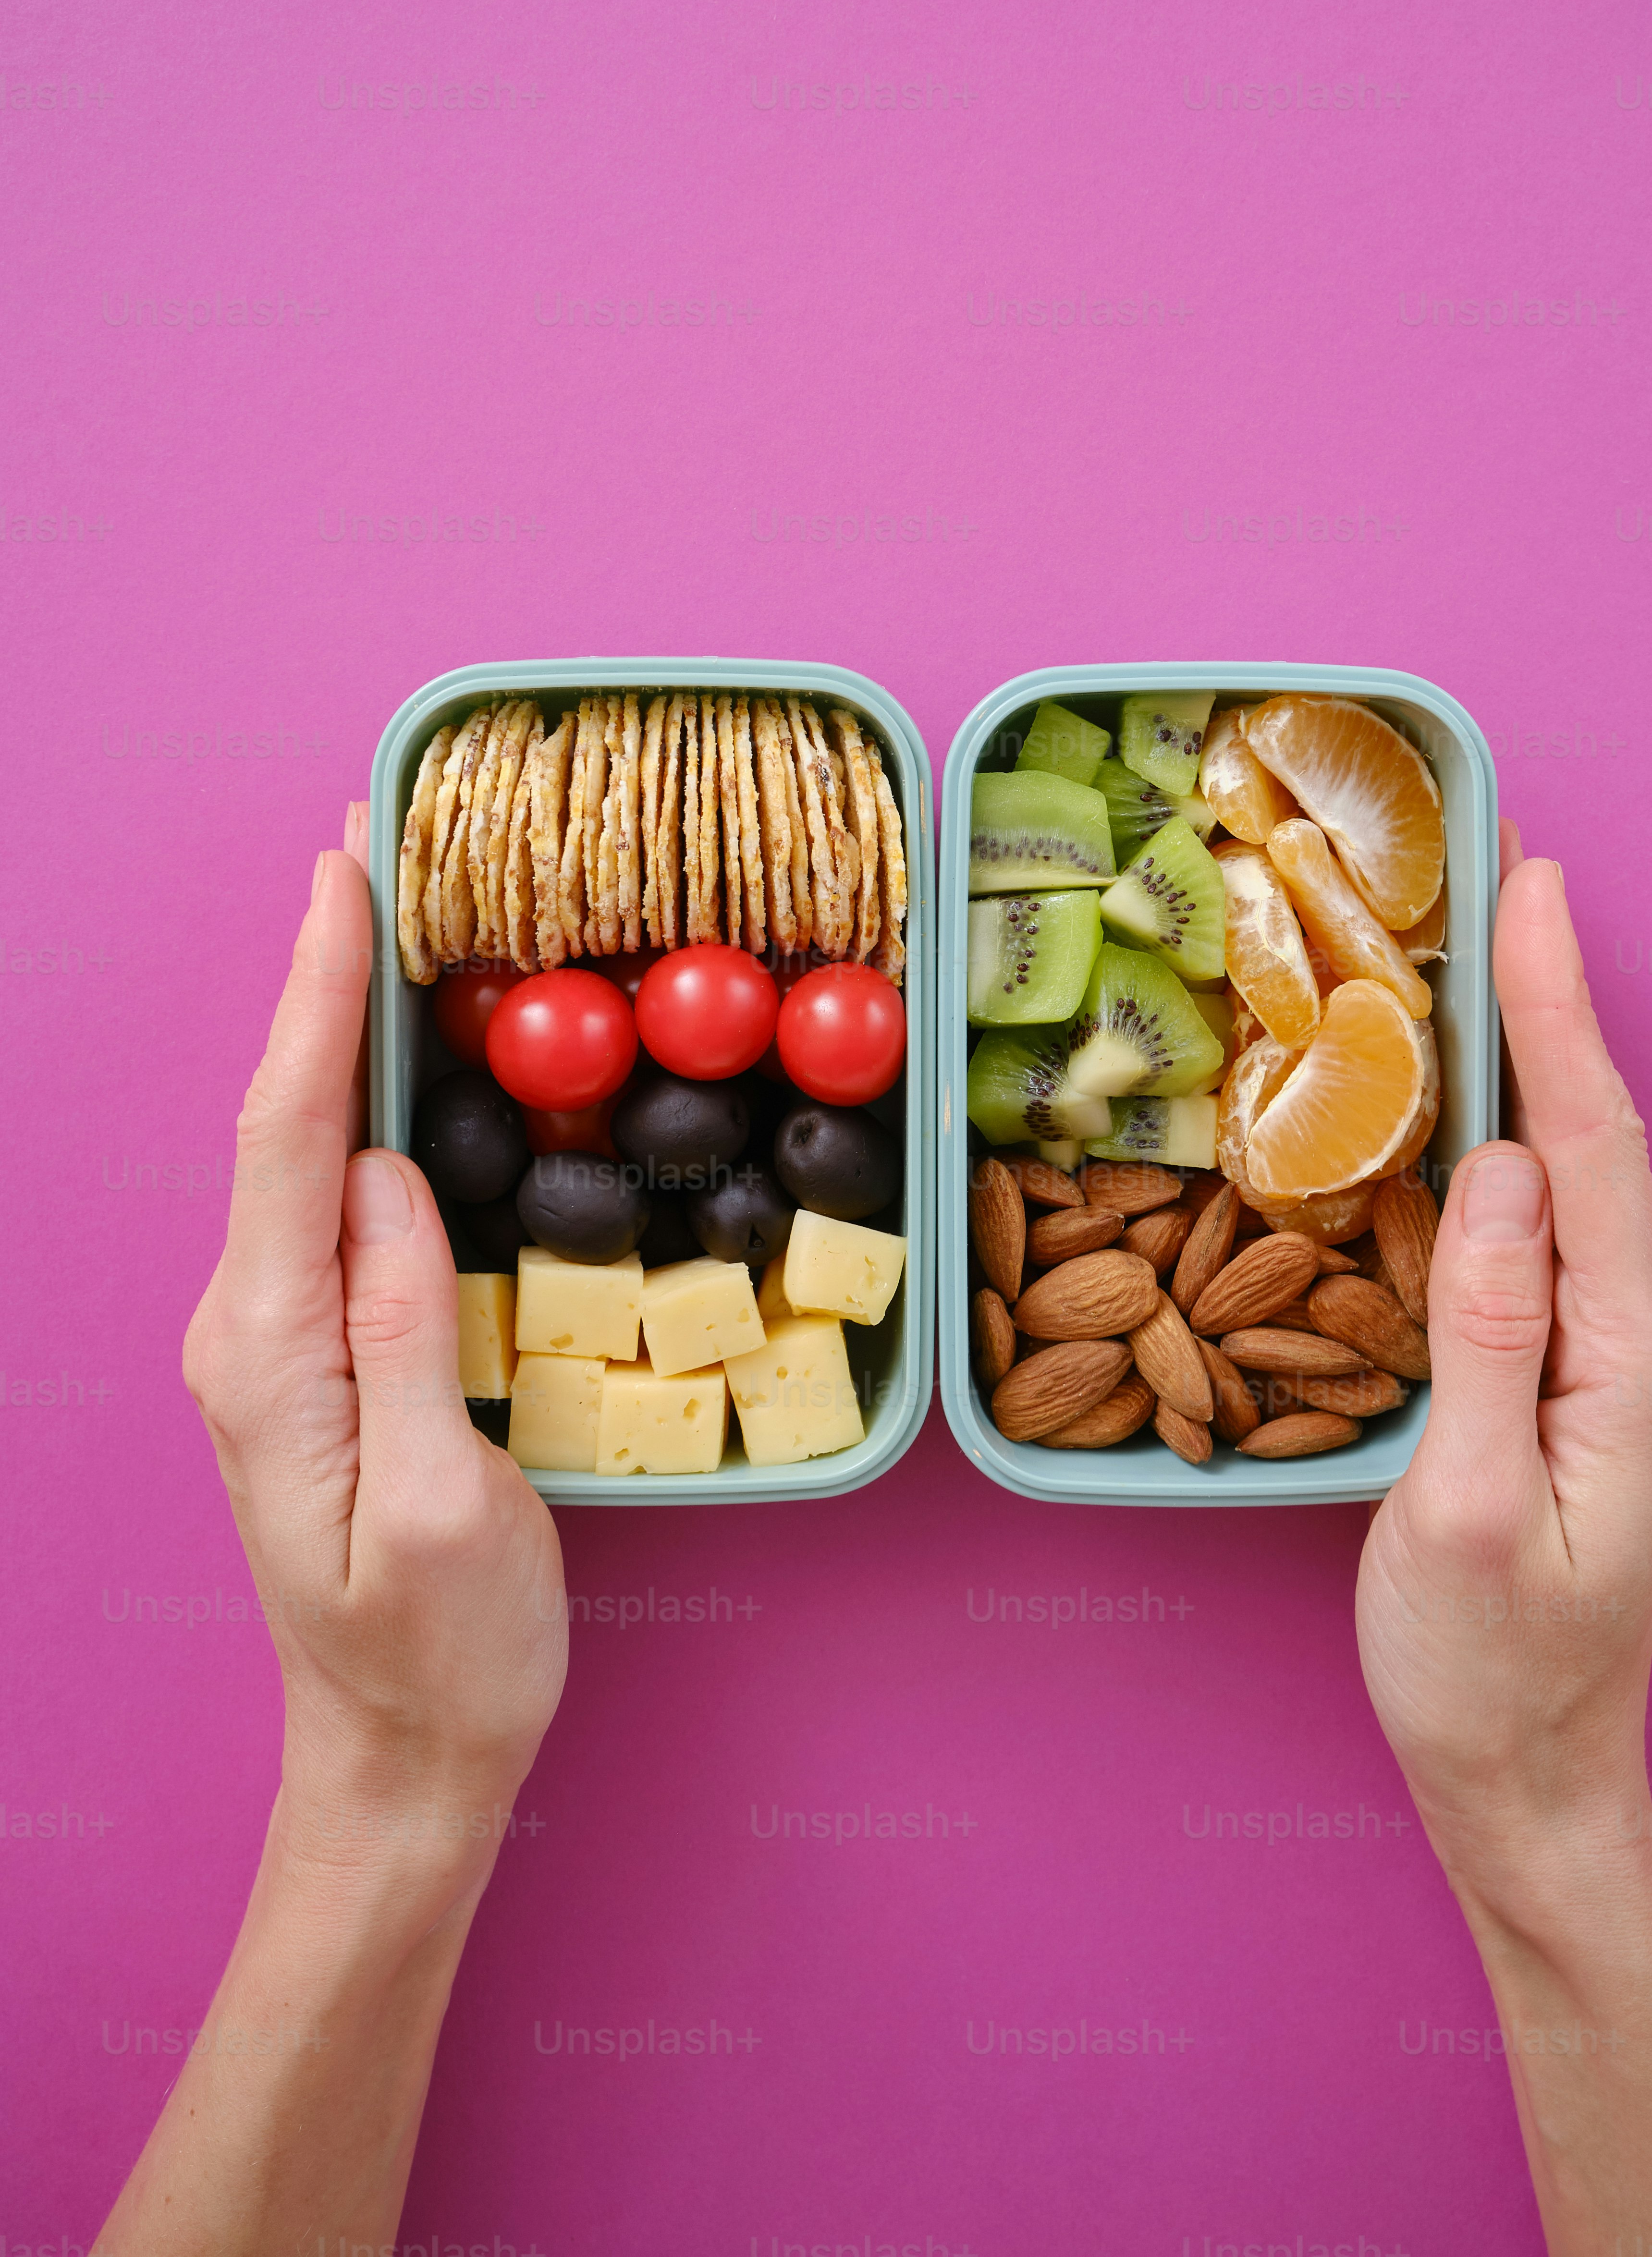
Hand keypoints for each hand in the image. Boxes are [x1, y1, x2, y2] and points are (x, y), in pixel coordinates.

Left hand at [183, 809, 564, 1914]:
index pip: (289, 1134)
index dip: (319, 994)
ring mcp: (275, 1340)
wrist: (402, 1762)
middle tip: (374, 848)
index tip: (345, 875)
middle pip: (284, 1119)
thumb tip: (391, 1178)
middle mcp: (250, 1329)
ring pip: (306, 1150)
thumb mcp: (442, 1504)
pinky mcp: (317, 1352)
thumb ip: (402, 1330)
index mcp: (272, 1353)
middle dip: (326, 978)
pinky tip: (404, 1065)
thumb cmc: (441, 1656)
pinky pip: (332, 1199)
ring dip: (345, 1032)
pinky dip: (365, 1106)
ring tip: (393, 921)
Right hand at [1356, 828, 1651, 1892]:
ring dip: (1528, 1054)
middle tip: (1498, 873)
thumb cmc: (1488, 1675)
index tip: (1528, 888)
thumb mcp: (1469, 1512)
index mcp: (1628, 1359)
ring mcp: (1605, 1357)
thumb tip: (1493, 1174)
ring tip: (1473, 950)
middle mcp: (1636, 1339)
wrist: (1528, 1792)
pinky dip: (1502, 1137)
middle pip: (1596, 1136)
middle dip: (1549, 997)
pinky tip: (1460, 1103)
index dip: (1556, 1008)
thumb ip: (1487, 1335)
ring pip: (1569, 1173)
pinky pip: (1538, 1226)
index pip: (1594, 1146)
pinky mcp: (1561, 1377)